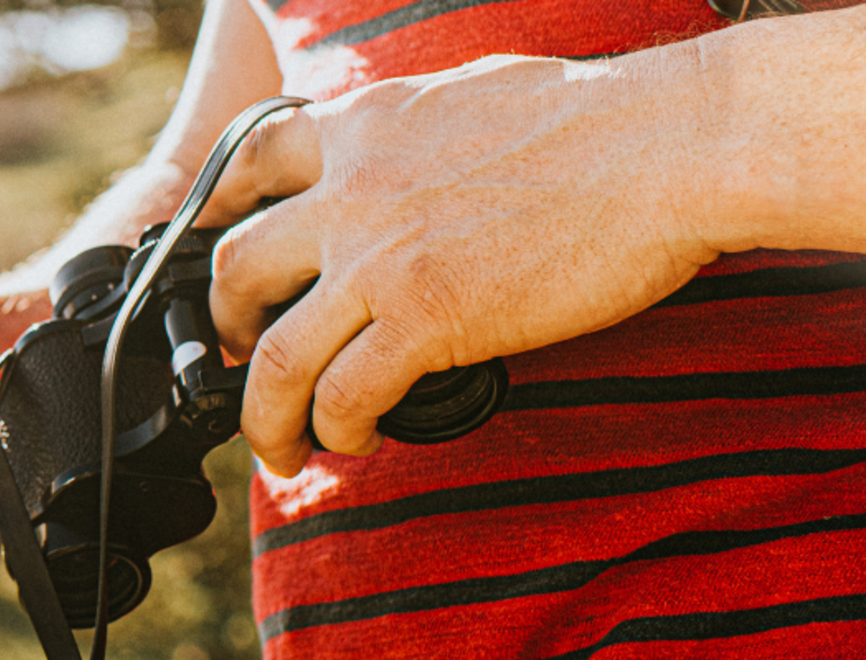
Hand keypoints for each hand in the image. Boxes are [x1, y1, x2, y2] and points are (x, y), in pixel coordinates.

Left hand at [202, 53, 732, 475]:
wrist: (664, 148)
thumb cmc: (593, 119)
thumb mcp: (467, 93)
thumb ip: (411, 129)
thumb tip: (408, 162)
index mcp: (363, 126)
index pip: (248, 163)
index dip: (219, 219)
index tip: (230, 264)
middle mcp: (352, 189)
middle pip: (237, 268)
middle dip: (227, 325)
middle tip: (246, 357)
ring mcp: (381, 256)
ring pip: (276, 355)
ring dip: (266, 413)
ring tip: (283, 443)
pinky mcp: (427, 316)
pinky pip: (346, 394)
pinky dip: (339, 428)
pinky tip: (361, 437)